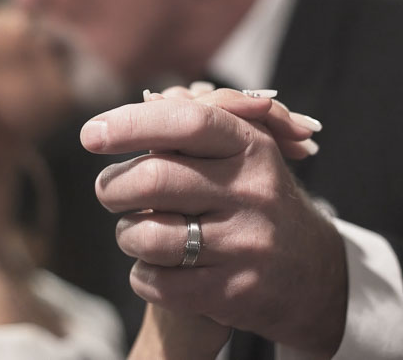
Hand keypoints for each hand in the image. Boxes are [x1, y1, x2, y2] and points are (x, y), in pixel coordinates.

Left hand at [82, 89, 346, 356]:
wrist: (311, 273)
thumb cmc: (252, 198)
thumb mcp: (240, 150)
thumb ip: (192, 122)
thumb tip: (137, 108)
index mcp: (250, 147)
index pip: (186, 122)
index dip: (131, 123)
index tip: (91, 133)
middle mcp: (252, 192)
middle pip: (154, 179)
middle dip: (113, 186)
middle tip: (109, 190)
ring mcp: (244, 244)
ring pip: (147, 234)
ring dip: (126, 233)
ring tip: (136, 231)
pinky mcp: (233, 292)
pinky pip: (156, 282)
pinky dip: (141, 275)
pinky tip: (155, 266)